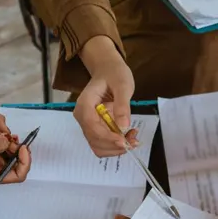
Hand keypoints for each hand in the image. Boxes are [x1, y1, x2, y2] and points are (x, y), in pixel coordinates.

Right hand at [74, 36, 138, 157]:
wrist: (108, 70)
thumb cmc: (114, 74)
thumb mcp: (123, 85)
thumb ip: (122, 105)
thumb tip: (123, 126)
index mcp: (85, 104)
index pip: (92, 126)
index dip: (107, 137)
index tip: (124, 141)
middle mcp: (82, 117)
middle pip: (94, 140)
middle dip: (114, 145)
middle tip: (134, 140)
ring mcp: (88, 124)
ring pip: (98, 146)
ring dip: (116, 148)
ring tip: (133, 138)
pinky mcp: (95, 128)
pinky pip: (103, 142)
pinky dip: (115, 145)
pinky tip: (128, 135)